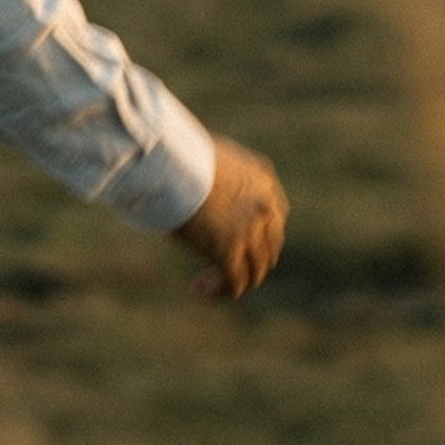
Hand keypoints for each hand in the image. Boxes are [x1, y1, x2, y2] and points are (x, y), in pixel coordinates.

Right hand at [175, 136, 287, 301]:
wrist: (171, 162)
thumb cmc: (175, 153)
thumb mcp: (207, 157)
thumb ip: (215, 174)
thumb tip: (194, 183)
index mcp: (264, 181)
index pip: (273, 220)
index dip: (255, 237)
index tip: (232, 245)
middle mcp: (266, 209)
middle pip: (268, 248)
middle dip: (246, 262)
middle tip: (218, 269)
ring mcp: (251, 232)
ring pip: (255, 271)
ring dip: (231, 281)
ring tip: (204, 284)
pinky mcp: (230, 251)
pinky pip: (235, 283)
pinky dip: (219, 291)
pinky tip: (197, 290)